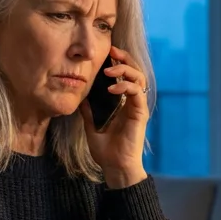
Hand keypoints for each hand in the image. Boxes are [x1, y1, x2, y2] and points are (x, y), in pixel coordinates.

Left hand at [80, 45, 149, 187]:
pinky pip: (137, 93)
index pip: (125, 74)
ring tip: (109, 70)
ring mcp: (138, 106)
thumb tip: (80, 94)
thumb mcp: (91, 124)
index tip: (106, 53)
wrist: (115, 167)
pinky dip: (125, 86)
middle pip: (135, 71)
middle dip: (124, 58)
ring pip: (139, 78)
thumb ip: (88, 108)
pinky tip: (112, 88)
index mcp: (123, 101)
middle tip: (111, 51)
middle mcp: (133, 101)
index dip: (118, 61)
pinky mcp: (140, 113)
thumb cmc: (105, 149)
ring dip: (125, 70)